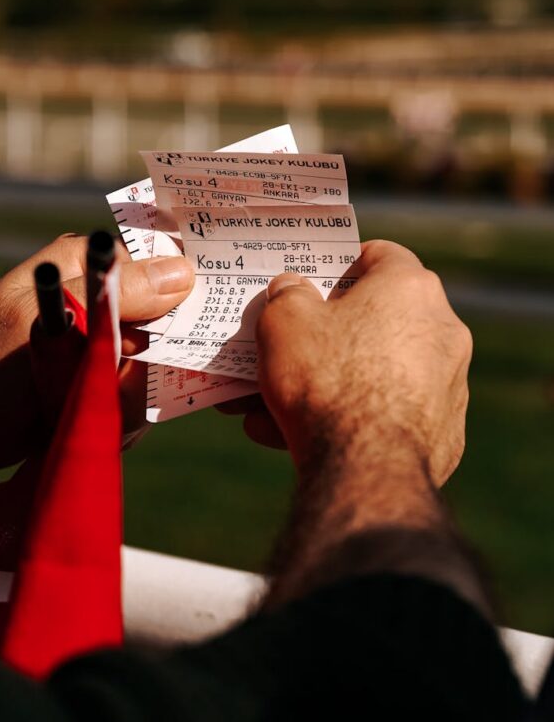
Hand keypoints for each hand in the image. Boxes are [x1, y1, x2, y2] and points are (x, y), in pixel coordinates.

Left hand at [0, 235, 193, 467]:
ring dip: (131, 395)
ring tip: (85, 404)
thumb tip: (184, 273)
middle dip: (152, 360)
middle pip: (166, 322)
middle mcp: (101, 298)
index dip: (179, 301)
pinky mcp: (103, 379)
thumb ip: (118, 296)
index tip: (172, 334)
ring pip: (157, 367)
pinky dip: (125, 415)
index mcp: (87, 265)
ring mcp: (105, 342)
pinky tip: (93, 420)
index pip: (160, 270)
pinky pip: (141, 395)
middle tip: (114, 382)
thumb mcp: (54, 324)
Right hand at [233, 240, 471, 486]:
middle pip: (375, 320)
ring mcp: (450, 384)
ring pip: (377, 373)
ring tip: (270, 406)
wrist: (365, 467)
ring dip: (330, 383)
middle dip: (325, 335)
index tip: (312, 282)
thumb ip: (288, 295)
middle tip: (286, 348)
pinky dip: (351, 420)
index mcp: (409, 288)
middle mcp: (443, 329)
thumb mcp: (284, 321)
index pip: (379, 254)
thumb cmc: (326, 379)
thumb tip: (293, 290)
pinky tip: (297, 437)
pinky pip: (389, 414)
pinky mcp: (446, 433)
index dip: (340, 264)